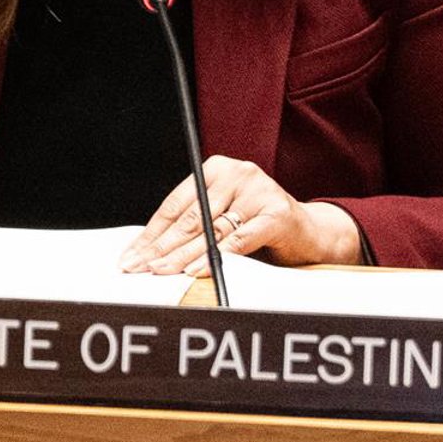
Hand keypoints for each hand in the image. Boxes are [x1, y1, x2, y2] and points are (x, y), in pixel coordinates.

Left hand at [119, 155, 362, 274]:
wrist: (310, 233)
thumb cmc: (259, 226)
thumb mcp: (223, 218)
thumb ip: (194, 226)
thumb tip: (150, 250)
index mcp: (217, 170)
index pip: (176, 204)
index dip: (152, 232)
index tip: (132, 254)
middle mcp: (236, 173)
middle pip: (190, 217)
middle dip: (160, 247)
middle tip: (138, 267)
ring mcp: (258, 192)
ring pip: (211, 230)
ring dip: (182, 255)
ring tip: (160, 271)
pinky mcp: (275, 213)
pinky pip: (238, 239)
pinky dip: (215, 257)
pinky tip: (195, 270)